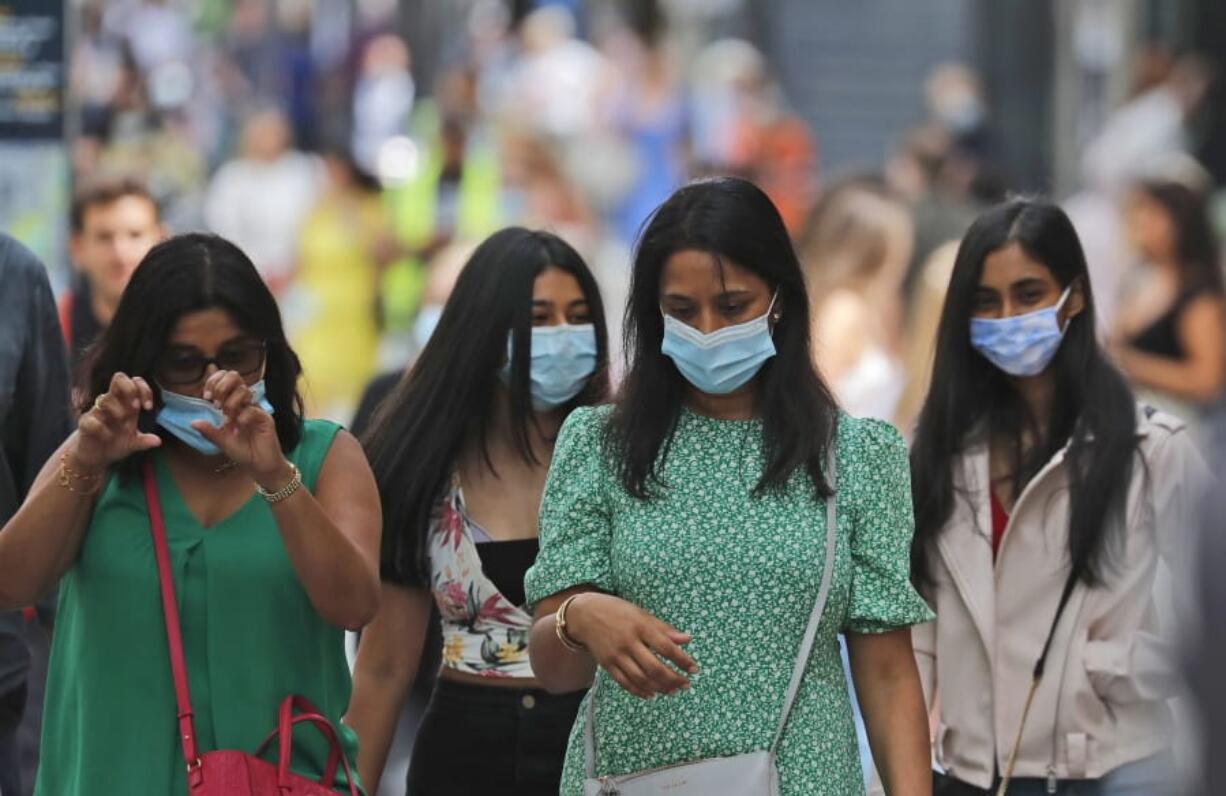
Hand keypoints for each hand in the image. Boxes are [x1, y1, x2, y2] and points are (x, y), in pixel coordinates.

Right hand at [74, 373, 160, 469]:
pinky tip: (108, 437)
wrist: (94, 456)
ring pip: (105, 398)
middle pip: (119, 378)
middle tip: (136, 407)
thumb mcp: (132, 443)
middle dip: (130, 389)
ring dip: (117, 410)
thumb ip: (144, 441)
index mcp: (125, 404)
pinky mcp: (85, 423)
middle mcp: (111, 403)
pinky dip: (101, 428)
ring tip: (122, 424)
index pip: (135, 382)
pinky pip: (90, 419)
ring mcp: (97, 411)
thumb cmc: (115, 443)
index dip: (144, 389)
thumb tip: (158, 441)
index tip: (148, 407)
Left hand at [193, 370, 286, 485]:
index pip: (224, 380)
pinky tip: (240, 426)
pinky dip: (243, 416)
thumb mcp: (222, 441)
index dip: (214, 382)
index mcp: (233, 404)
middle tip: (216, 403)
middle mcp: (245, 403)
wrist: (259, 465)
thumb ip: (209, 431)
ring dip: (231, 401)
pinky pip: (253, 409)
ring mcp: (255, 409)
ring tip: (228, 416)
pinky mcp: (265, 419)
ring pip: (244, 390)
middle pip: (235, 376)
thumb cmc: (243, 451)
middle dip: (222, 386)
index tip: (207, 397)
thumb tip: (192, 422)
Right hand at [568, 593, 697, 699]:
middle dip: (673, 679)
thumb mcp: (641, 614)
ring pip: (641, 679)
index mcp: (640, 626)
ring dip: (659, 688)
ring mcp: (616, 655)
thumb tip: (687, 639)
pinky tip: (651, 694)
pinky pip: (625, 683)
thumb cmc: (617, 611)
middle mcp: (628, 642)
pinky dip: (639, 691)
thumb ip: (664, 629)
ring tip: (672, 691)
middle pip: (654, 667)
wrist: (584, 615)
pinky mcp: (607, 665)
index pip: (666, 647)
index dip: (682, 660)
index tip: (694, 669)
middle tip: (686, 684)